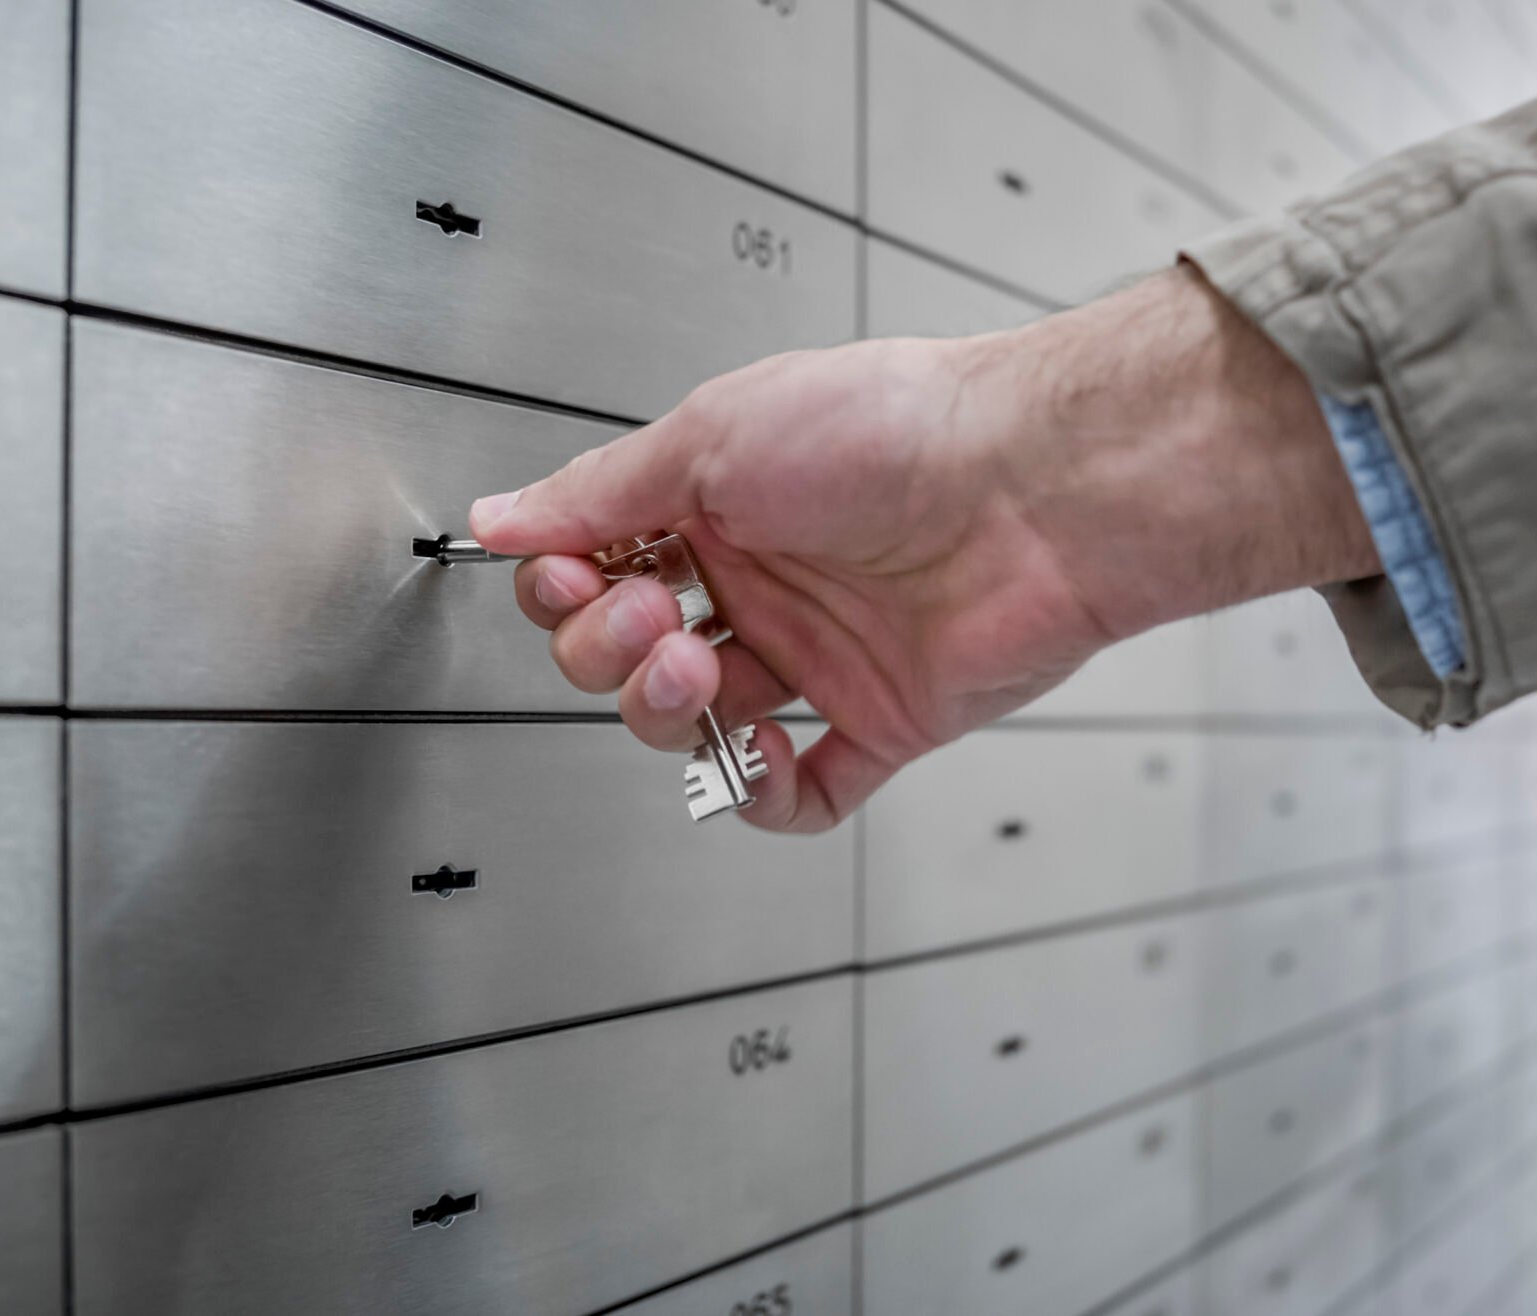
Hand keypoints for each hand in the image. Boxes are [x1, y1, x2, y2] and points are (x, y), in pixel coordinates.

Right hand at [469, 263, 1377, 831]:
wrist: (1035, 486)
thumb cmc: (896, 428)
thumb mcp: (713, 434)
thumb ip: (598, 491)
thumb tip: (500, 516)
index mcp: (715, 503)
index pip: (597, 571)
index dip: (564, 589)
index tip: (564, 577)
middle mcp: (763, 578)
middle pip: (629, 657)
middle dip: (608, 650)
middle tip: (645, 618)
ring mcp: (819, 654)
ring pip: (699, 725)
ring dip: (666, 712)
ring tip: (693, 668)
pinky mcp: (880, 720)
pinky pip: (801, 793)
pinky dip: (759, 792)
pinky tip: (752, 753)